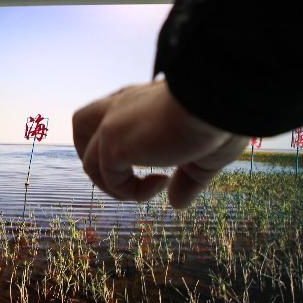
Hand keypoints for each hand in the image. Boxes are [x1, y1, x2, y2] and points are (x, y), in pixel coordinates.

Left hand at [72, 80, 249, 208]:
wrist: (218, 100)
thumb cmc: (219, 117)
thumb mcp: (205, 154)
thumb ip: (188, 178)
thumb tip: (176, 202)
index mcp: (142, 99)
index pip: (116, 113)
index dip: (125, 139)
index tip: (159, 158)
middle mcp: (122, 106)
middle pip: (83, 123)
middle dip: (93, 153)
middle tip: (123, 174)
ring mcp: (113, 124)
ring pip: (89, 159)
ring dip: (116, 185)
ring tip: (153, 186)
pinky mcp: (112, 143)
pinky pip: (108, 179)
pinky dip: (131, 192)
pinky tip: (161, 182)